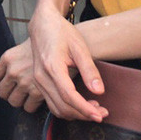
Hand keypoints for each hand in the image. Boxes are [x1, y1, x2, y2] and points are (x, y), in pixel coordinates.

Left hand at [0, 40, 44, 112]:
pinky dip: (31, 105)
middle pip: (2, 92)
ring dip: (19, 100)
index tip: (0, 84)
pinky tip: (36, 100)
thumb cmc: (46, 45)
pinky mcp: (38, 92)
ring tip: (26, 96)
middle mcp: (14, 71)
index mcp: (8, 58)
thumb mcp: (24, 47)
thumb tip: (8, 72)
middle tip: (15, 92)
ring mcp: (25, 82)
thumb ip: (15, 60)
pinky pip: (28, 107)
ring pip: (14, 101)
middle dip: (8, 93)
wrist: (63, 44)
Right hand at [27, 3, 106, 120]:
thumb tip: (99, 92)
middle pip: (62, 106)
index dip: (85, 109)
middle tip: (102, 112)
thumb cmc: (62, 32)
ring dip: (75, 114)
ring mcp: (38, 81)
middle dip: (83, 114)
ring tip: (94, 109)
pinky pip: (51, 103)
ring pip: (56, 108)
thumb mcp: (80, 47)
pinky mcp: (39, 83)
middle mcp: (41, 77)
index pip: (69, 96)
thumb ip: (89, 70)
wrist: (43, 24)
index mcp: (52, 66)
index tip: (101, 115)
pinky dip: (66, 108)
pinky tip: (80, 104)